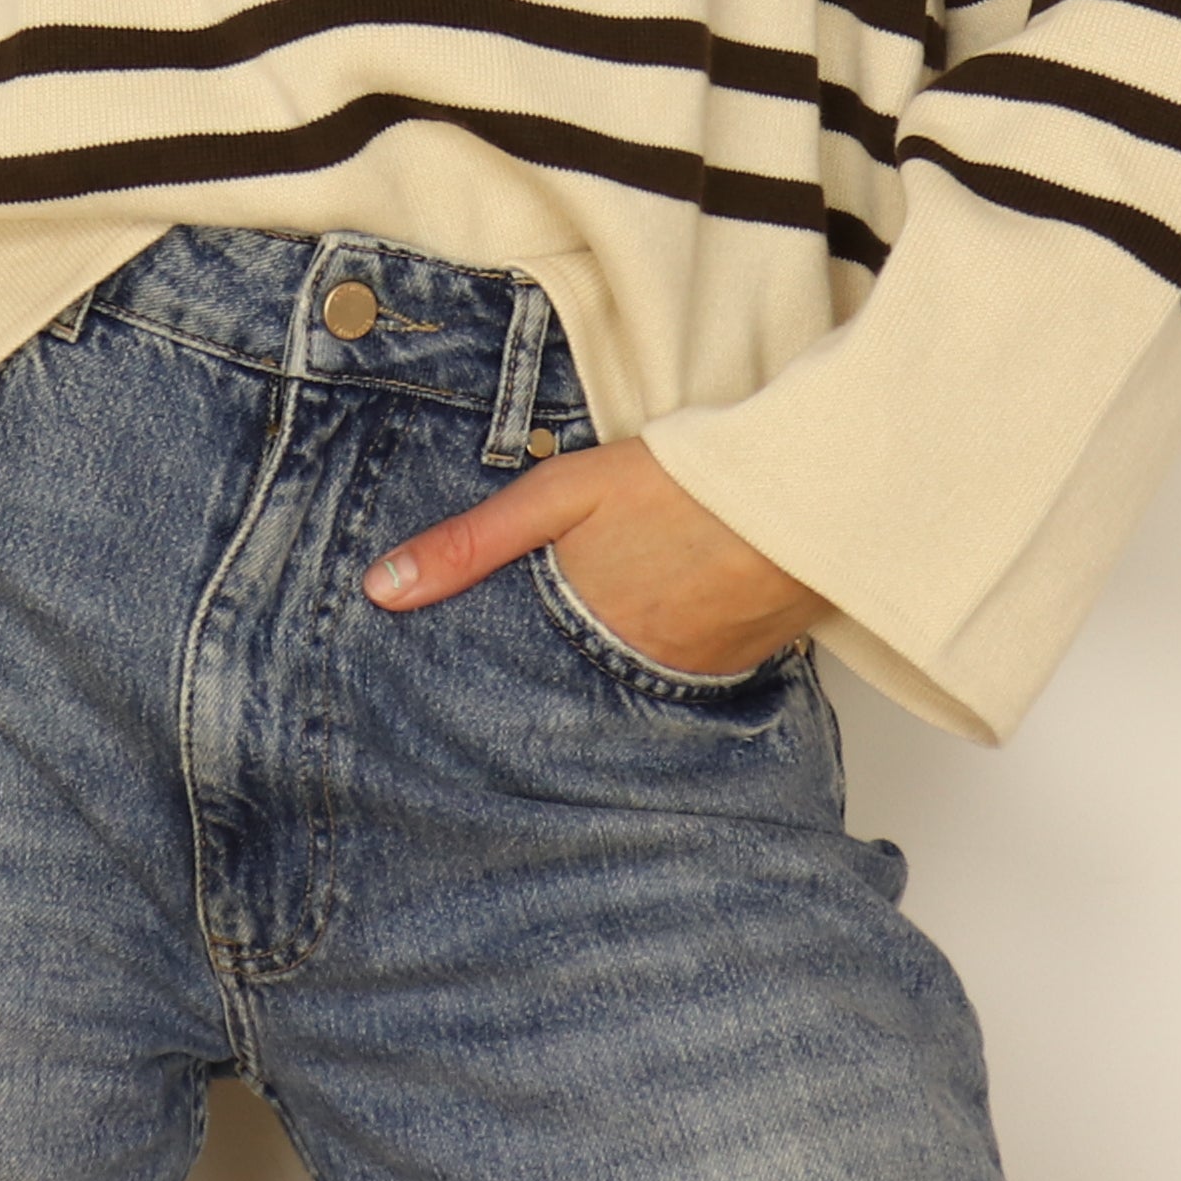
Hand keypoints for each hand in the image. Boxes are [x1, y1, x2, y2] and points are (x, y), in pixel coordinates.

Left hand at [361, 434, 820, 677]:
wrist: (800, 490)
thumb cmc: (677, 482)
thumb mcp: (558, 496)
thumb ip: (472, 545)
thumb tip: (381, 590)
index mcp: (580, 630)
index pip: (519, 675)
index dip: (499, 676)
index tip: (461, 697)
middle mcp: (633, 667)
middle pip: (579, 681)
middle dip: (561, 669)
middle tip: (548, 652)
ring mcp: (692, 673)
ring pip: (635, 677)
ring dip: (622, 656)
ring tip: (617, 623)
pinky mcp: (741, 665)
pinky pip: (691, 671)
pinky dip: (675, 647)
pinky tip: (676, 612)